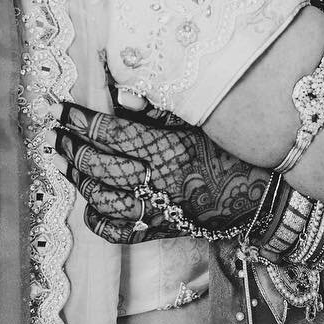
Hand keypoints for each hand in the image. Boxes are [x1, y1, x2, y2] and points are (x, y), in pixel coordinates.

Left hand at [55, 101, 271, 243]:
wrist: (267, 197)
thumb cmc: (235, 149)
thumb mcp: (203, 119)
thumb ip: (159, 106)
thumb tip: (120, 91)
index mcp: (169, 149)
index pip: (111, 133)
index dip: (81, 121)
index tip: (62, 110)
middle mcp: (160, 182)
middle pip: (100, 166)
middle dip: (71, 148)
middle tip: (56, 135)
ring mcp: (158, 211)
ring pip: (102, 199)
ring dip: (78, 179)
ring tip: (65, 162)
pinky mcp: (162, 230)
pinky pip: (119, 232)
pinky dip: (97, 219)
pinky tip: (89, 203)